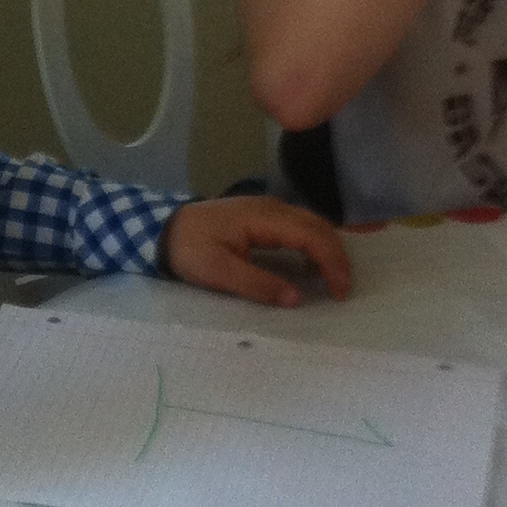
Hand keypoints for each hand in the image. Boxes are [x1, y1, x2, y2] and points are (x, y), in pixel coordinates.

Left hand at [160, 196, 350, 307]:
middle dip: (337, 257)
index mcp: (263, 217)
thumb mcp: (218, 272)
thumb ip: (257, 284)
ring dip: (327, 250)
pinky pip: (298, 227)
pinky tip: (310, 267)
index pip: (312, 235)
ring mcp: (268, 209)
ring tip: (331, 281)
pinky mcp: (262, 216)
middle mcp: (271, 207)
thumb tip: (296, 299)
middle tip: (343, 290)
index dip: (332, 263)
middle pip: (319, 226)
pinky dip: (313, 246)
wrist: (163, 228)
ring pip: (312, 225)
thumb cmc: (188, 249)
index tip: (340, 291)